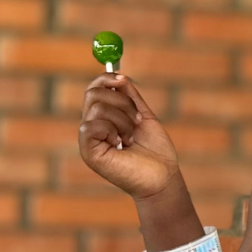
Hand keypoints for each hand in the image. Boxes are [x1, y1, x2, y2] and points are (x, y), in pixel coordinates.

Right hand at [79, 73, 180, 199]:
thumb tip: (120, 75)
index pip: (93, 89)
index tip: (124, 79)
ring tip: (132, 137)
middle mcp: (92, 128)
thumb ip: (130, 96)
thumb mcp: (143, 116)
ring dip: (123, 119)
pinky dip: (111, 129)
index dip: (106, 79)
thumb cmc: (155, 151)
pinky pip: (90, 126)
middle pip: (92, 93)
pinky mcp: (88, 152)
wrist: (163, 176)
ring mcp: (88, 140)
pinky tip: (121, 144)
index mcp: (103, 119)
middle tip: (137, 118)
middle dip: (121, 102)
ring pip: (96, 108)